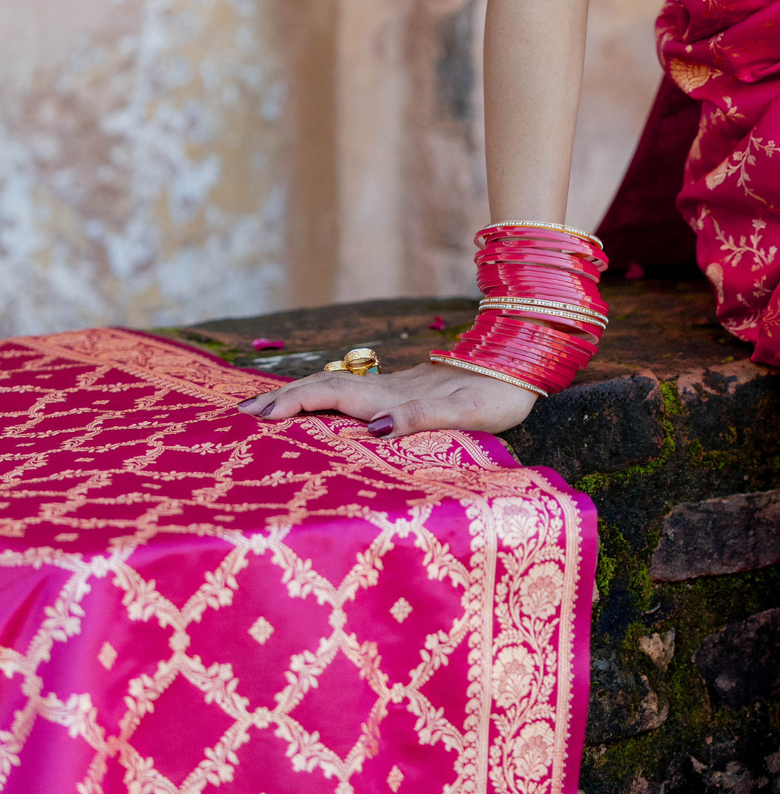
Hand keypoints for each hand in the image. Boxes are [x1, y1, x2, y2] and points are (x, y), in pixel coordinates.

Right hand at [236, 360, 537, 440]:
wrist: (523, 363)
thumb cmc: (497, 395)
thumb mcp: (464, 411)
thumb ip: (420, 416)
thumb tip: (374, 431)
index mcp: (392, 397)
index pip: (330, 396)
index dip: (294, 404)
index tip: (257, 418)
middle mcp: (387, 391)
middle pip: (324, 388)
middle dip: (283, 400)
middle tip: (242, 416)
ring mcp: (395, 390)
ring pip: (336, 389)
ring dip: (300, 398)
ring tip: (267, 412)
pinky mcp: (406, 393)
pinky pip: (353, 397)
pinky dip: (325, 402)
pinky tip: (321, 410)